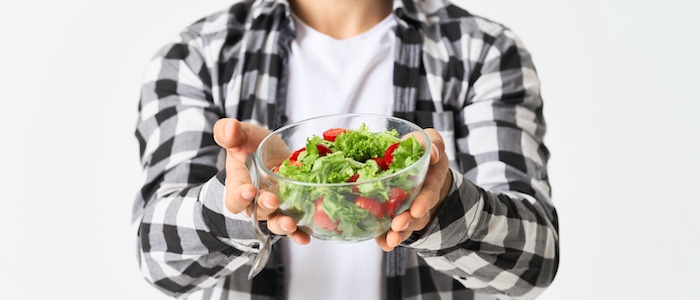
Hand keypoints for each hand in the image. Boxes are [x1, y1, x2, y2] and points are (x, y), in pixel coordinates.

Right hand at [213, 118, 310, 244]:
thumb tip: (229, 127)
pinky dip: (300, 233)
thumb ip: (230, 133)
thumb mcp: (240, 137)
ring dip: (282, 225)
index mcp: (239, 187)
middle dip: (265, 207)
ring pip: (276, 222)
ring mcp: (274, 210)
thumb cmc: (250, 148)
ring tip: (290, 223)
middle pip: (258, 212)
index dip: (239, 196)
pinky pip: (295, 227)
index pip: (234, 198)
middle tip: (272, 200)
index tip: (248, 190)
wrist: (270, 154)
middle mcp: (255, 203)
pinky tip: (306, 236)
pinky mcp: (291, 211)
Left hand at [375, 129, 451, 251]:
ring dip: (400, 232)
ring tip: (391, 238)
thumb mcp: (430, 141)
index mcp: (433, 176)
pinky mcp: (396, 215)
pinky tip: (383, 243)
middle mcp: (425, 195)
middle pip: (420, 212)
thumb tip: (432, 153)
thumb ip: (433, 144)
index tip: (417, 210)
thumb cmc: (420, 149)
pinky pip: (393, 230)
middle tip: (399, 224)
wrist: (417, 164)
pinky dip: (387, 238)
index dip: (425, 201)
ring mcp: (412, 207)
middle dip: (409, 220)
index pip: (431, 189)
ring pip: (408, 223)